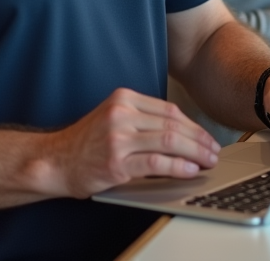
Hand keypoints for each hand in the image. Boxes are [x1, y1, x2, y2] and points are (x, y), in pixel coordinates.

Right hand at [47, 88, 220, 198]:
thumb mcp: (114, 118)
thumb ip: (143, 119)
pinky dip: (177, 167)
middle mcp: (122, 114)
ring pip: (169, 141)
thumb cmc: (87, 142)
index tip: (207, 137)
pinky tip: (189, 170)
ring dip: (195, 153)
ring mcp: (118, 137)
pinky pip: (156, 162)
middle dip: (199, 140)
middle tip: (214, 151)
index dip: (194, 126)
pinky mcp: (116, 162)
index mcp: (124, 98)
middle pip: (173, 125)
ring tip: (207, 161)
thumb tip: (183, 133)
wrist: (56, 160)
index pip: (170, 110)